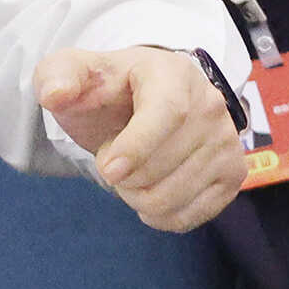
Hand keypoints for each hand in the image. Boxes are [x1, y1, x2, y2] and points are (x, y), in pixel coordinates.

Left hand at [34, 46, 245, 234]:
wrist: (142, 102)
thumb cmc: (107, 91)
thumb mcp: (74, 74)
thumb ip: (57, 76)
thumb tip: (55, 93)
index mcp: (172, 73)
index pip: (167, 114)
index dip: (136, 148)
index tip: (108, 170)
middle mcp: (210, 105)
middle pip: (163, 166)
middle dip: (121, 177)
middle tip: (112, 156)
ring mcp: (227, 141)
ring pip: (174, 196)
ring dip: (137, 196)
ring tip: (134, 170)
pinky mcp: (232, 174)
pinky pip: (191, 215)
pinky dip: (160, 215)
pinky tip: (151, 190)